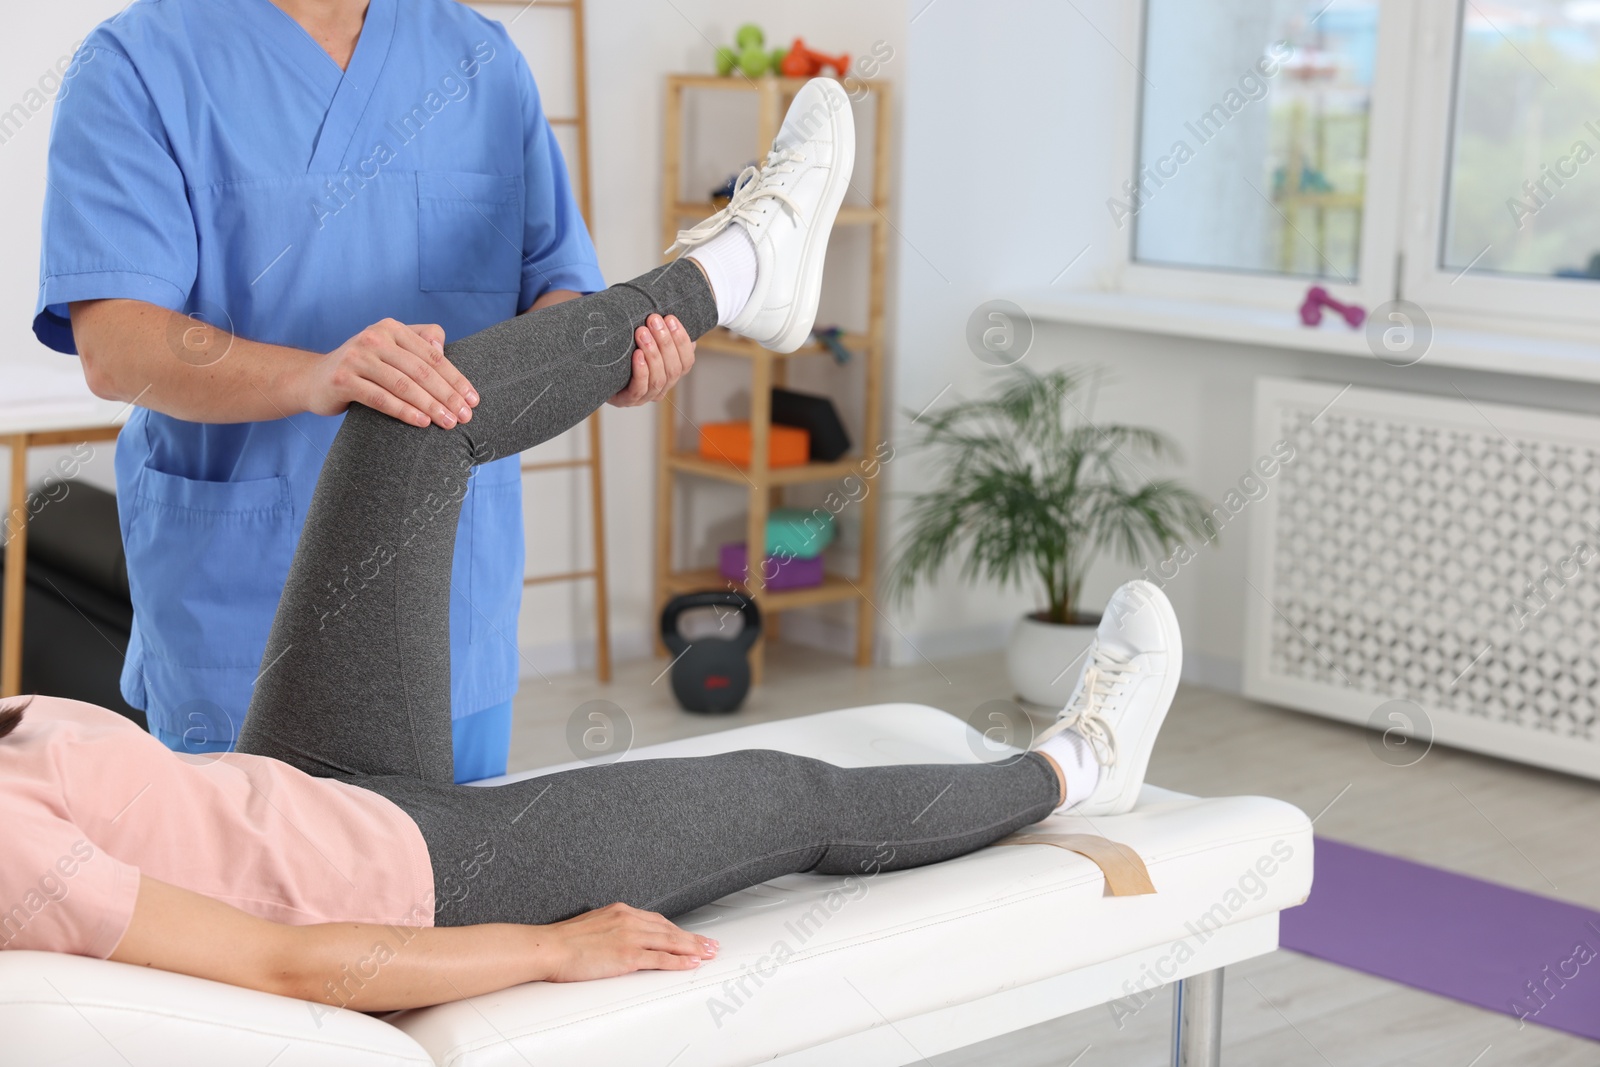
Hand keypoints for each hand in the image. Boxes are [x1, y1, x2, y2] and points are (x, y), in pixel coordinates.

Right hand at [301, 320, 478, 427]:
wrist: (314, 379)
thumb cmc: (363, 367)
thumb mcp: (389, 348)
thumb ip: (418, 340)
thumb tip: (441, 346)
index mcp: (391, 328)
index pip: (432, 355)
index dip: (455, 378)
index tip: (473, 399)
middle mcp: (374, 338)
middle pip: (421, 370)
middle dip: (447, 395)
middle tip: (465, 416)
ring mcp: (356, 357)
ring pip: (403, 385)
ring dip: (430, 406)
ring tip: (448, 422)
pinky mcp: (343, 379)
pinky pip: (381, 398)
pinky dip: (404, 411)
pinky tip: (422, 423)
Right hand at [535, 902, 717, 981]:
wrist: (549, 947)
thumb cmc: (563, 940)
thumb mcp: (592, 923)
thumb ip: (610, 927)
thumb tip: (618, 937)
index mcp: (621, 911)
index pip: (657, 920)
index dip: (677, 929)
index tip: (689, 935)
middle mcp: (629, 920)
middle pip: (670, 929)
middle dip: (693, 938)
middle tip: (711, 944)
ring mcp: (630, 937)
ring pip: (671, 942)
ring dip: (694, 948)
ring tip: (709, 953)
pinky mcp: (628, 956)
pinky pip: (660, 959)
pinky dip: (679, 961)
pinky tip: (691, 963)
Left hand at [607, 314, 694, 407]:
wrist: (597, 371)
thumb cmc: (624, 352)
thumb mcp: (643, 339)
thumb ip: (658, 330)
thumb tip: (670, 314)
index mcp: (671, 373)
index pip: (687, 361)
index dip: (681, 340)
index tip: (670, 318)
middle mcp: (662, 387)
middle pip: (673, 368)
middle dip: (665, 342)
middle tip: (653, 320)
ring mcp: (646, 396)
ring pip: (658, 379)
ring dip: (652, 353)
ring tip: (642, 332)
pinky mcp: (628, 400)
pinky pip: (639, 388)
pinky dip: (641, 371)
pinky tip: (637, 355)